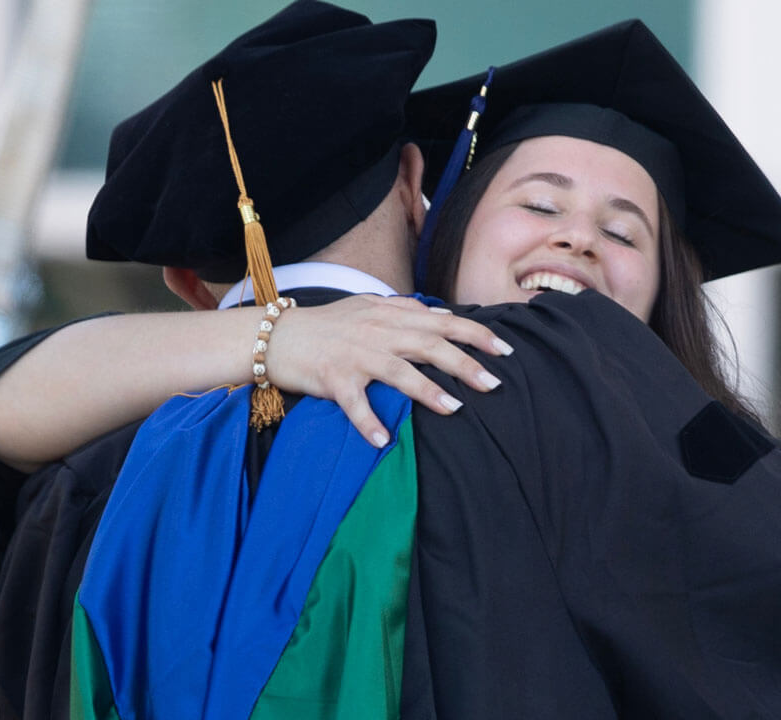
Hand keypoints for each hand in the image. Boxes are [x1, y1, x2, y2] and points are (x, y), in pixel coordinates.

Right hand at [266, 294, 512, 446]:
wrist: (276, 335)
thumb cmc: (327, 324)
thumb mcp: (368, 307)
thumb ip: (404, 311)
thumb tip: (441, 315)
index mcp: (390, 316)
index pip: (442, 321)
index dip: (475, 333)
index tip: (504, 349)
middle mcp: (377, 333)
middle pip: (429, 345)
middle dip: (465, 364)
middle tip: (494, 384)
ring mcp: (355, 355)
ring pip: (398, 371)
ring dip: (428, 390)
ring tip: (455, 409)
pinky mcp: (333, 378)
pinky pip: (353, 403)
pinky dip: (368, 422)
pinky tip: (384, 441)